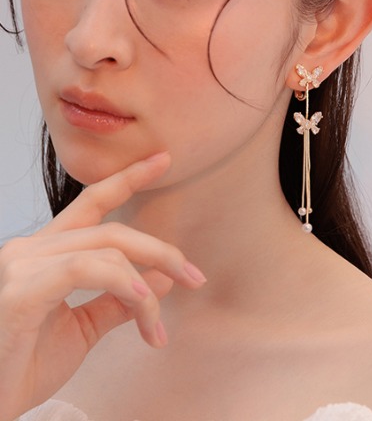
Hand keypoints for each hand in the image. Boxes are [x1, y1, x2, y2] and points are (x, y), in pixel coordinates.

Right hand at [0, 153, 205, 420]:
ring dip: (145, 288)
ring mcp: (23, 265)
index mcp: (47, 253)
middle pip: (114, 232)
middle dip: (161, 252)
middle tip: (195, 277)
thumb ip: (118, 300)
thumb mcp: (83, 329)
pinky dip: (122, 282)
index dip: (128, 178)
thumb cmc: (22, 368)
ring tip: (158, 324)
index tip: (161, 160)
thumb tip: (161, 277)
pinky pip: (86, 269)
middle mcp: (32, 249)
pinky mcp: (21, 289)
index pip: (93, 202)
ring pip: (108, 250)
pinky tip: (143, 303)